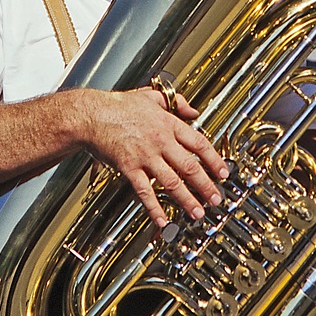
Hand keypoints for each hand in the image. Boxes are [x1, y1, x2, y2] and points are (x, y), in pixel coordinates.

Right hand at [74, 88, 227, 228]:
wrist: (92, 114)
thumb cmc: (118, 106)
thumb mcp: (151, 96)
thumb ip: (176, 102)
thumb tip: (194, 110)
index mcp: (168, 124)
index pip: (199, 144)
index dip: (214, 160)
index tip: (223, 173)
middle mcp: (160, 141)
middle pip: (190, 166)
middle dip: (206, 185)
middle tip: (216, 199)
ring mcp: (145, 155)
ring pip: (172, 181)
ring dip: (187, 199)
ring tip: (197, 212)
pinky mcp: (129, 167)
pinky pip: (144, 191)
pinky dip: (154, 207)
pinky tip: (162, 219)